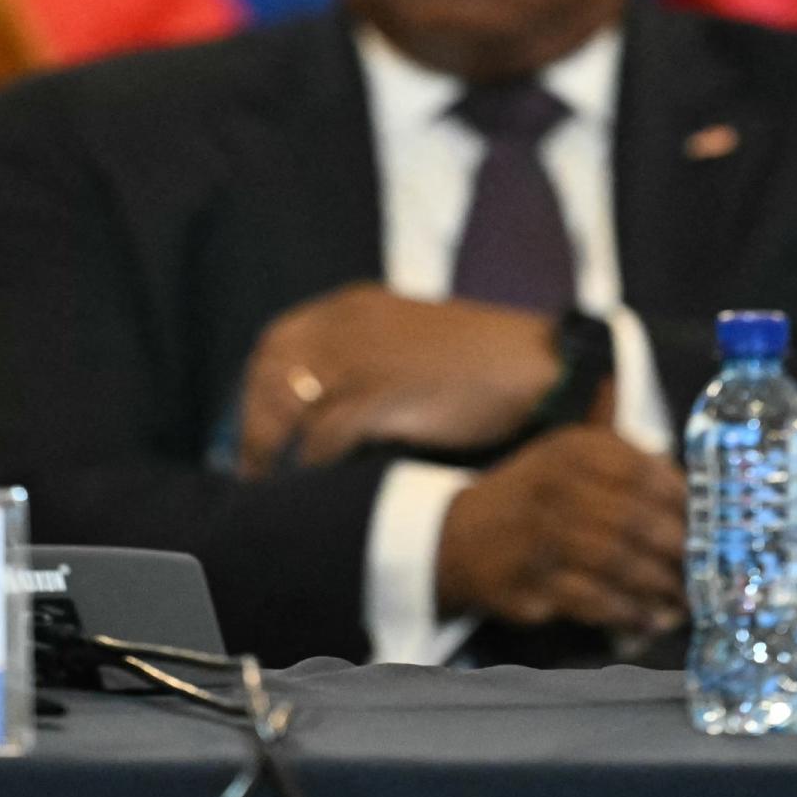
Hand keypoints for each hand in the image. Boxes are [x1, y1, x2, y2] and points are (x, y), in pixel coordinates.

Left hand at [236, 283, 559, 476]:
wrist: (542, 372)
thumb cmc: (485, 366)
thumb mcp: (412, 347)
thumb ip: (369, 363)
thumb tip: (324, 410)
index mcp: (354, 306)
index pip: (275, 346)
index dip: (256, 394)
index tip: (254, 433)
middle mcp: (346, 324)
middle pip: (270, 378)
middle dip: (256, 428)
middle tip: (254, 472)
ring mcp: (359, 357)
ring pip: (290, 413)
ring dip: (279, 454)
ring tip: (279, 490)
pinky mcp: (376, 396)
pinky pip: (321, 442)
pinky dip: (314, 469)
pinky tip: (321, 489)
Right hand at [435, 425, 685, 635]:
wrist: (461, 534)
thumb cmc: (539, 494)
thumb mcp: (575, 458)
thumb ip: (633, 464)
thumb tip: (706, 488)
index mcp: (576, 449)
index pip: (646, 472)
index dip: (687, 504)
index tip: (715, 527)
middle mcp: (556, 486)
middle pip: (636, 521)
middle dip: (679, 552)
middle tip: (708, 574)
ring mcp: (539, 536)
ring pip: (616, 564)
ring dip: (659, 587)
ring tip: (686, 603)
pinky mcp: (527, 581)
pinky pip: (590, 600)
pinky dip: (626, 612)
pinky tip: (647, 619)